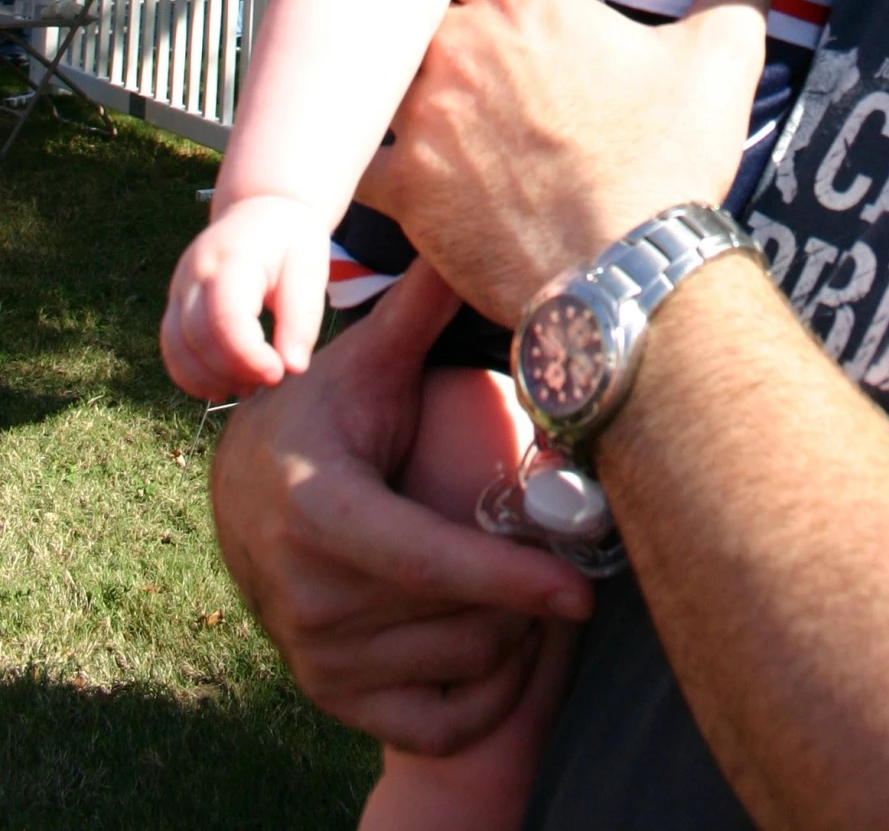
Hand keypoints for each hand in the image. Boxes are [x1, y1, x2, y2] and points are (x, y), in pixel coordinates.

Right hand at [161, 193, 328, 398]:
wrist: (260, 209)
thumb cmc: (289, 237)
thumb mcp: (311, 265)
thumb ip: (303, 315)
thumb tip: (293, 367)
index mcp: (231, 258)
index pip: (226, 317)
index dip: (248, 356)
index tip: (279, 372)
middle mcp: (195, 273)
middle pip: (198, 337)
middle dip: (233, 370)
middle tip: (270, 380)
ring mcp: (179, 288)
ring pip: (177, 347)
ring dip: (210, 378)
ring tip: (250, 386)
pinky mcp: (175, 304)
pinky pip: (171, 348)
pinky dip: (192, 375)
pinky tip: (224, 383)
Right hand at [210, 259, 592, 751]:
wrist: (245, 489)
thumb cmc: (324, 413)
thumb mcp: (365, 362)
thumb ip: (418, 307)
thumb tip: (469, 227)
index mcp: (318, 511)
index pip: (428, 561)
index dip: (509, 578)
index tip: (581, 589)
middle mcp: (306, 595)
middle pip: (456, 622)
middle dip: (526, 601)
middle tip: (569, 561)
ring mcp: (313, 655)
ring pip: (455, 669)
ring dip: (514, 643)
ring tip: (542, 594)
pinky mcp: (327, 695)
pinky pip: (430, 723)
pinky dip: (483, 698)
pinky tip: (507, 646)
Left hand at [358, 0, 791, 324]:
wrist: (627, 276)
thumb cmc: (669, 164)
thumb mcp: (722, 56)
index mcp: (523, 0)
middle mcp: (459, 46)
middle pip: (416, 9)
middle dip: (433, 23)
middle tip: (457, 50)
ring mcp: (421, 117)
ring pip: (377, 80)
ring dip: (396, 89)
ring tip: (422, 108)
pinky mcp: (403, 189)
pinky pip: (360, 163)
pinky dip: (372, 166)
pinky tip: (395, 174)